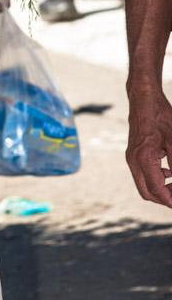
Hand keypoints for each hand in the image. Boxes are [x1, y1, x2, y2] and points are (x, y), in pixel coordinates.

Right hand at [126, 84, 171, 206]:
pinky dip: (155, 179)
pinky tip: (168, 171)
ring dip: (160, 189)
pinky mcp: (132, 154)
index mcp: (143, 158)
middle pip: (147, 192)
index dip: (170, 200)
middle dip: (164, 198)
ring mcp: (131, 157)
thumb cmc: (161, 116)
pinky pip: (142, 175)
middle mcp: (133, 160)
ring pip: (144, 185)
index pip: (156, 189)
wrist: (143, 99)